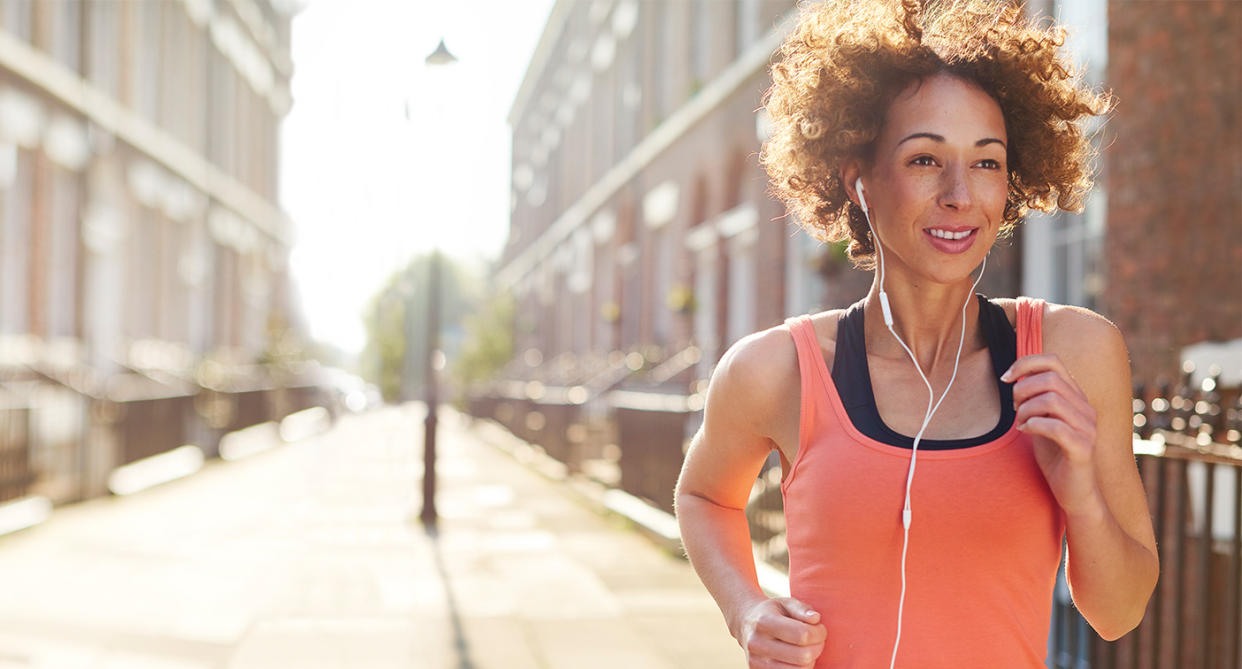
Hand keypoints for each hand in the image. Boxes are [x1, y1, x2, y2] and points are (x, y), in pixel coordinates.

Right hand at [736, 597, 826, 667]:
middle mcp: (756, 643)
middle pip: (803, 656)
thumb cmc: (772, 612)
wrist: (745, 624)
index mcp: (764, 622)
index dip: (819, 633)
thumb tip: (815, 619)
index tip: (820, 628)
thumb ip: (801, 609)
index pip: (802, 635)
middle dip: (818, 647)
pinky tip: (798, 658)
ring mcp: (755, 662)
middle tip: (818, 640)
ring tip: (808, 648)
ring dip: (811, 660)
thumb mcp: (785, 603)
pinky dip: (800, 668)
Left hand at [1004, 353, 1102, 517]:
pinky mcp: (1083, 448)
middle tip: (1014, 409)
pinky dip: (1034, 425)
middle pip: (1050, 379)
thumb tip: (1013, 377)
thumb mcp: (1040, 420)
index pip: (1053, 361)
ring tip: (1021, 423)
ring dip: (1026, 410)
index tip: (1005, 378)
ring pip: (1052, 400)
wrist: (1074, 492)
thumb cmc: (1054, 456)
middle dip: (1022, 390)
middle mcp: (1085, 408)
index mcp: (1075, 397)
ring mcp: (1087, 428)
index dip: (1025, 363)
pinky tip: (1026, 431)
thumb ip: (1033, 399)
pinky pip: (1056, 427)